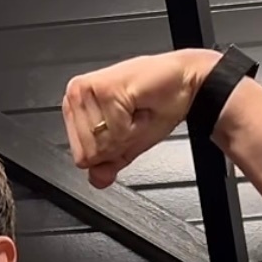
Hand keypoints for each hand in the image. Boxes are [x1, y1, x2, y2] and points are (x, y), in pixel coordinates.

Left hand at [62, 51, 216, 188]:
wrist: (185, 82)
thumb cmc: (158, 105)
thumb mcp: (128, 146)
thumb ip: (107, 165)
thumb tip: (97, 179)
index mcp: (76, 108)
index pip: (81, 159)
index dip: (109, 154)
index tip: (124, 130)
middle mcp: (76, 96)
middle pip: (88, 154)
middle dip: (118, 145)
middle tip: (132, 120)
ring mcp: (87, 91)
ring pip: (100, 144)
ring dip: (127, 134)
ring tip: (135, 112)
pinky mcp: (104, 89)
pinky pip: (115, 133)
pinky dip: (134, 127)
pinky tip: (139, 106)